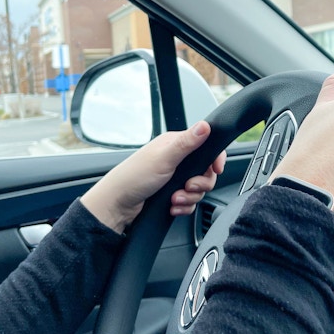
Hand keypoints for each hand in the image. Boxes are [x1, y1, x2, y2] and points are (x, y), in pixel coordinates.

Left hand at [81, 121, 225, 232]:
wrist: (116, 206)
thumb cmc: (133, 178)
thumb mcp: (163, 158)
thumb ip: (187, 143)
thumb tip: (205, 125)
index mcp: (176, 145)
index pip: (206, 147)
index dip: (215, 159)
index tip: (217, 170)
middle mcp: (177, 160)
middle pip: (206, 172)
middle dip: (200, 184)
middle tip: (188, 187)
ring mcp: (175, 178)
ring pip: (199, 189)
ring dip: (189, 197)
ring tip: (174, 199)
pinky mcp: (172, 194)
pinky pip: (190, 202)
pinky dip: (183, 207)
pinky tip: (172, 207)